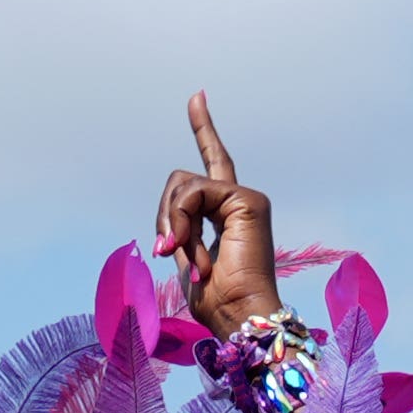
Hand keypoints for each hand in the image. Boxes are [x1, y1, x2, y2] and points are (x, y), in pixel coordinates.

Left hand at [158, 92, 280, 337]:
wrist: (240, 316)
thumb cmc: (216, 299)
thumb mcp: (185, 256)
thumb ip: (177, 228)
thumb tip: (166, 229)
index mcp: (225, 213)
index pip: (212, 162)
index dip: (204, 129)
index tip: (198, 96)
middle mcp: (238, 200)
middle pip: (180, 181)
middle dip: (165, 214)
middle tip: (168, 251)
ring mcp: (245, 198)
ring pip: (183, 185)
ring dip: (173, 223)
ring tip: (182, 257)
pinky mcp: (248, 200)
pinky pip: (195, 193)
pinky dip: (184, 220)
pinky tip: (190, 249)